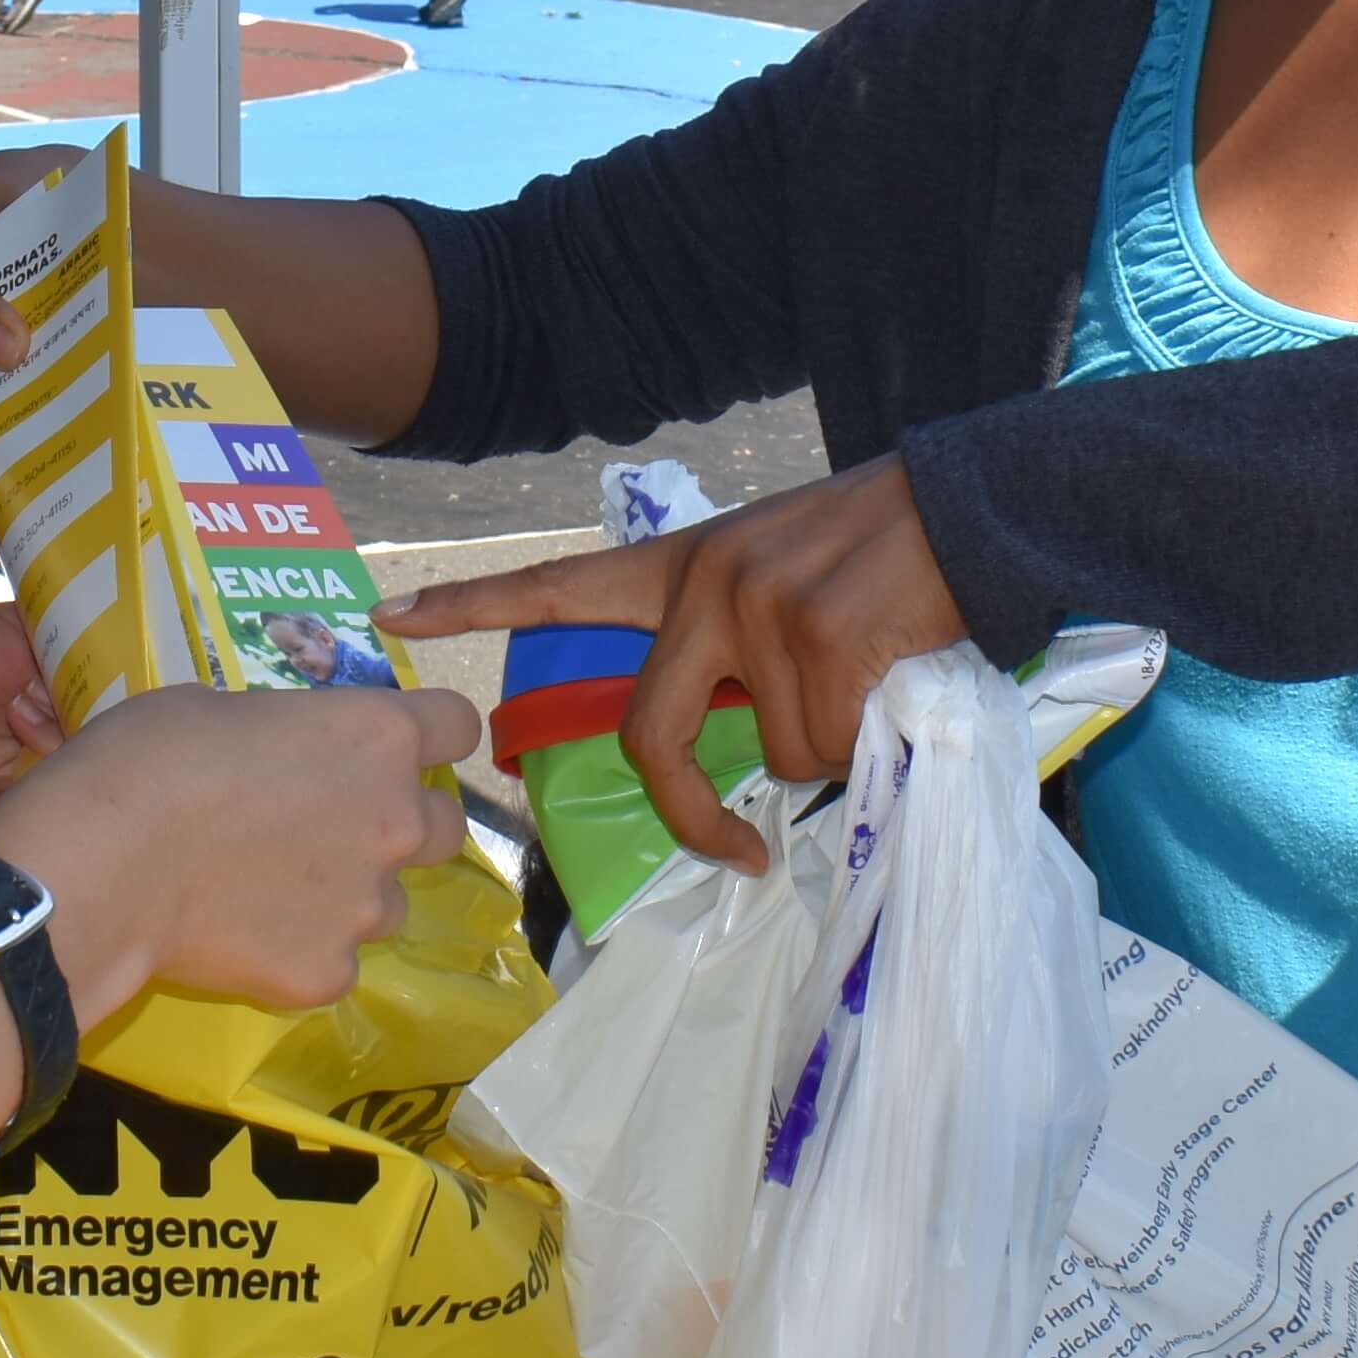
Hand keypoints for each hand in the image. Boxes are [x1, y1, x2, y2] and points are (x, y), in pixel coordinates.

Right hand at [0, 682, 478, 1018]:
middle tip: (328, 829)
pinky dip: (295, 953)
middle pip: (444, 825)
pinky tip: (237, 941)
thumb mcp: (217, 709)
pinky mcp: (326, 974)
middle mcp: (395, 821)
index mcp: (375, 738)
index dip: (430, 735)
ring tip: (265, 895)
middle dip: (399, 824)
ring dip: (345, 897)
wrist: (104, 867)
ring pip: (385, 905)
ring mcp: (366, 908)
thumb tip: (277, 757)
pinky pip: (329, 963)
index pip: (458, 725)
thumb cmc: (148, 761)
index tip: (392, 747)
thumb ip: (280, 736)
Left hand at [378, 457, 966, 866]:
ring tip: (866, 674)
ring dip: (826, 745)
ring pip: (770, 755)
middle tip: (738, 852)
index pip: (558, 582)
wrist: (969, 505)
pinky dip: (863, 739)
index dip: (470, 604)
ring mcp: (755, 611)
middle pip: (650, 734)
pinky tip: (889, 673)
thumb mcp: (775, 571)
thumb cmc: (877, 551)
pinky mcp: (815, 639)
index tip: (388, 614)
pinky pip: (823, 746)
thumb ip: (730, 645)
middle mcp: (703, 584)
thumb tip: (733, 763)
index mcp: (682, 565)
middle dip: (692, 811)